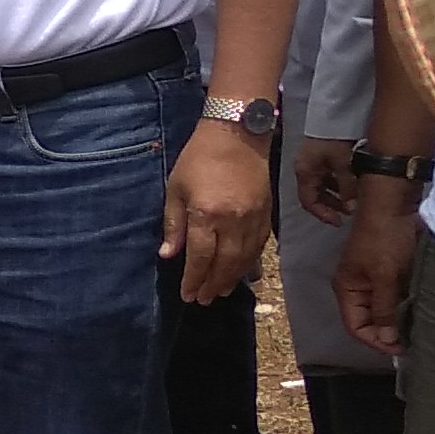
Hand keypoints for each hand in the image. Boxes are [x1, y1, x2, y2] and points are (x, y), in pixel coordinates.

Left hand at [160, 122, 274, 303]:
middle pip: (224, 263)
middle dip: (212, 285)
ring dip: (232, 279)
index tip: (186, 295)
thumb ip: (174, 224)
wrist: (237, 134)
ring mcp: (253, 218)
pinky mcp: (266, 214)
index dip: (193, 279)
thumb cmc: (199, 158)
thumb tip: (168, 255)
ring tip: (219, 291)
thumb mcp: (176, 188)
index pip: (200, 257)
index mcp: (207, 214)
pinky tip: (242, 273)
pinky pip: (259, 246)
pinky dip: (250, 263)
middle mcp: (233, 220)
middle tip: (203, 299)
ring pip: (244, 258)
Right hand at [292, 133, 357, 225]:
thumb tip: (352, 209)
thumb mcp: (343, 165)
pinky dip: (338, 184)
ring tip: (353, 200)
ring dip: (337, 195)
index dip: (323, 214)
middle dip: (332, 206)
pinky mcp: (321, 155)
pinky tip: (351, 185)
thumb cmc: (335, 140)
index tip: (339, 221)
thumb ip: (347, 188)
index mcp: (305, 173)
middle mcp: (306, 169)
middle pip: (316, 195)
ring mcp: (313, 162)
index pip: (309, 202)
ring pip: (323, 186)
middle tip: (349, 212)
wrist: (335, 113)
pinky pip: (327, 176)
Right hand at [333, 187, 421, 355]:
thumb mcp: (385, 276)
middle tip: (412, 342)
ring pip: (382, 309)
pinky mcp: (388, 271)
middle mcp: (356, 287)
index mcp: (347, 289)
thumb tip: (387, 339)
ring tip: (417, 328)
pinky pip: (393, 296)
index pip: (356, 327)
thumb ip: (384, 308)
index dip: (376, 341)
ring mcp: (372, 279)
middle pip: (368, 321)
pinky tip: (419, 309)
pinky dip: (404, 305)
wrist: (394, 204)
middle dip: (387, 333)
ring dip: (397, 319)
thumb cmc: (385, 239)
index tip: (401, 349)